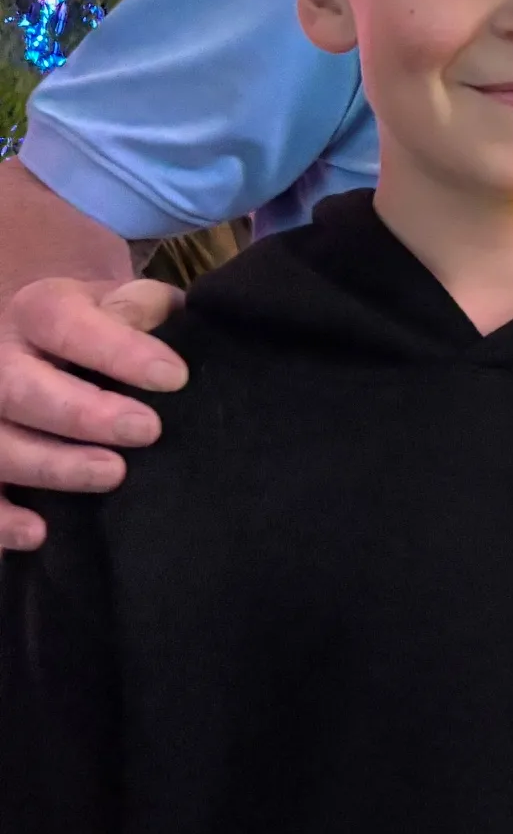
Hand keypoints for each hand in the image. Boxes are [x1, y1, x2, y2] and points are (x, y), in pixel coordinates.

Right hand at [0, 276, 187, 550]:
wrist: (45, 343)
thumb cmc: (103, 325)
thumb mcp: (125, 300)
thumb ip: (142, 307)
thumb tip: (156, 328)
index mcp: (36, 311)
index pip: (66, 325)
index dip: (119, 352)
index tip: (174, 378)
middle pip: (18, 389)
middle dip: (82, 413)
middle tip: (146, 430)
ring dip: (50, 465)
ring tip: (112, 474)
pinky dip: (0, 518)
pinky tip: (39, 533)